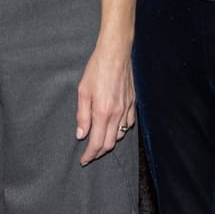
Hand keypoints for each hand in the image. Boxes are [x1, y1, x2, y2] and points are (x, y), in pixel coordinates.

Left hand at [74, 43, 135, 165]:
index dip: (90, 155)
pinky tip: (114, 128)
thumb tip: (81, 135)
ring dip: (110, 142)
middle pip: (110, 144)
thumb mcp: (83, 92)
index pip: (97, 143)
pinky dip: (121, 131)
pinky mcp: (133, 102)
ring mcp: (127, 109)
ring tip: (100, 142)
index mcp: (103, 112)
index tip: (84, 160)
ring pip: (120, 135)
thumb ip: (82, 115)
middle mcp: (117, 114)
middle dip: (99, 153)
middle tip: (90, 154)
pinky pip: (129, 124)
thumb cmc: (96, 70)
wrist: (115, 53)